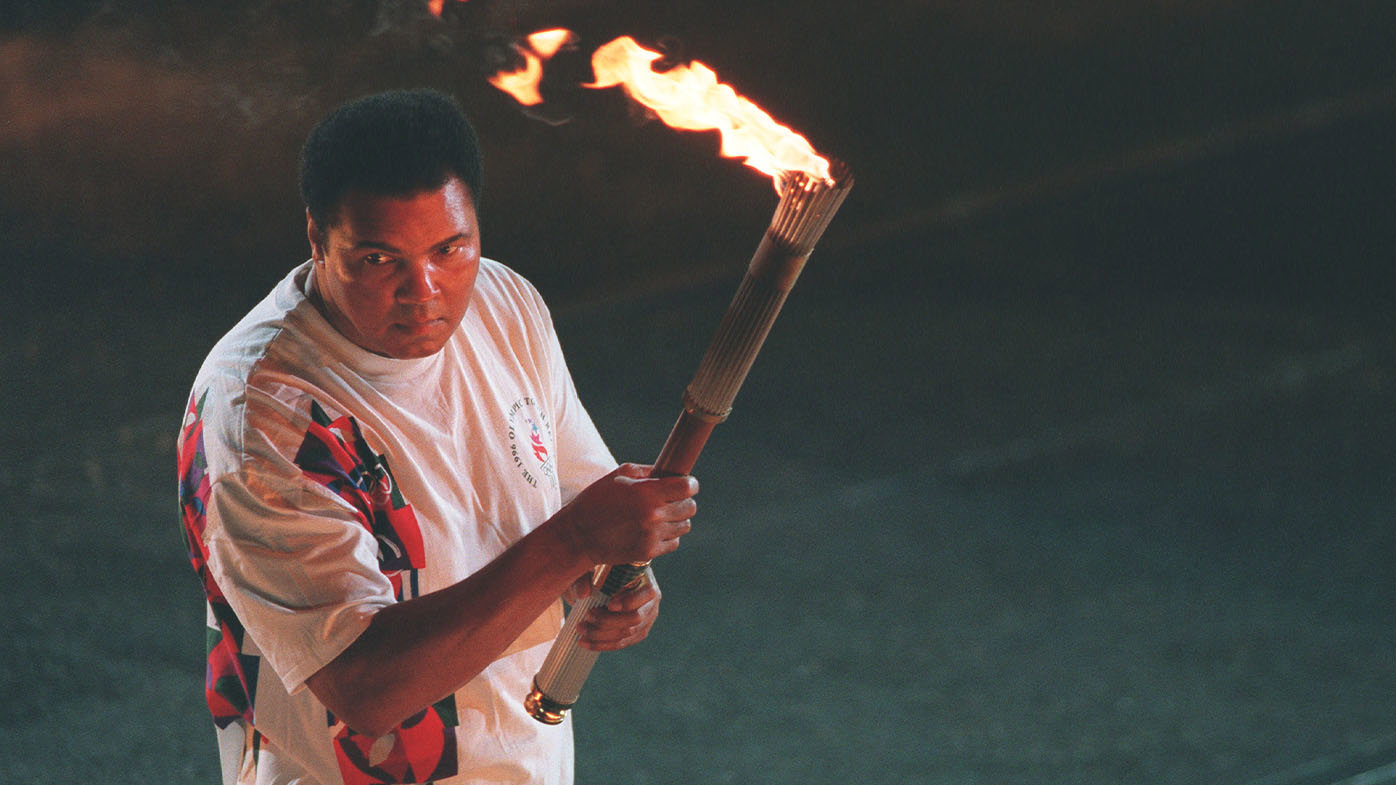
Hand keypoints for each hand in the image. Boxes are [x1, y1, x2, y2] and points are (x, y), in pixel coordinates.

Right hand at [558, 463, 696, 566]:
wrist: (578, 536)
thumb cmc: (595, 501)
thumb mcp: (618, 476)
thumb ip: (647, 472)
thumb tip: (668, 473)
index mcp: (647, 493)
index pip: (687, 487)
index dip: (689, 484)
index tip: (685, 484)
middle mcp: (654, 516)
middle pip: (690, 507)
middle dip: (683, 501)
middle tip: (671, 500)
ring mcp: (653, 536)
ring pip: (684, 526)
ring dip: (676, 519)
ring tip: (660, 516)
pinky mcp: (649, 552)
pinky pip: (674, 542)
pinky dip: (667, 536)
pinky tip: (653, 530)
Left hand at [574, 569, 661, 651]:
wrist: (602, 585)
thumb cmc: (600, 573)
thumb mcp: (592, 570)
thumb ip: (584, 578)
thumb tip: (582, 593)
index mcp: (647, 581)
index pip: (647, 593)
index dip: (630, 602)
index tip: (610, 605)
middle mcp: (651, 602)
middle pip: (636, 618)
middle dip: (609, 620)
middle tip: (587, 616)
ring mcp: (646, 620)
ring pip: (627, 634)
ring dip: (601, 634)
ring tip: (581, 629)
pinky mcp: (636, 633)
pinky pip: (621, 643)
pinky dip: (602, 644)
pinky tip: (584, 642)